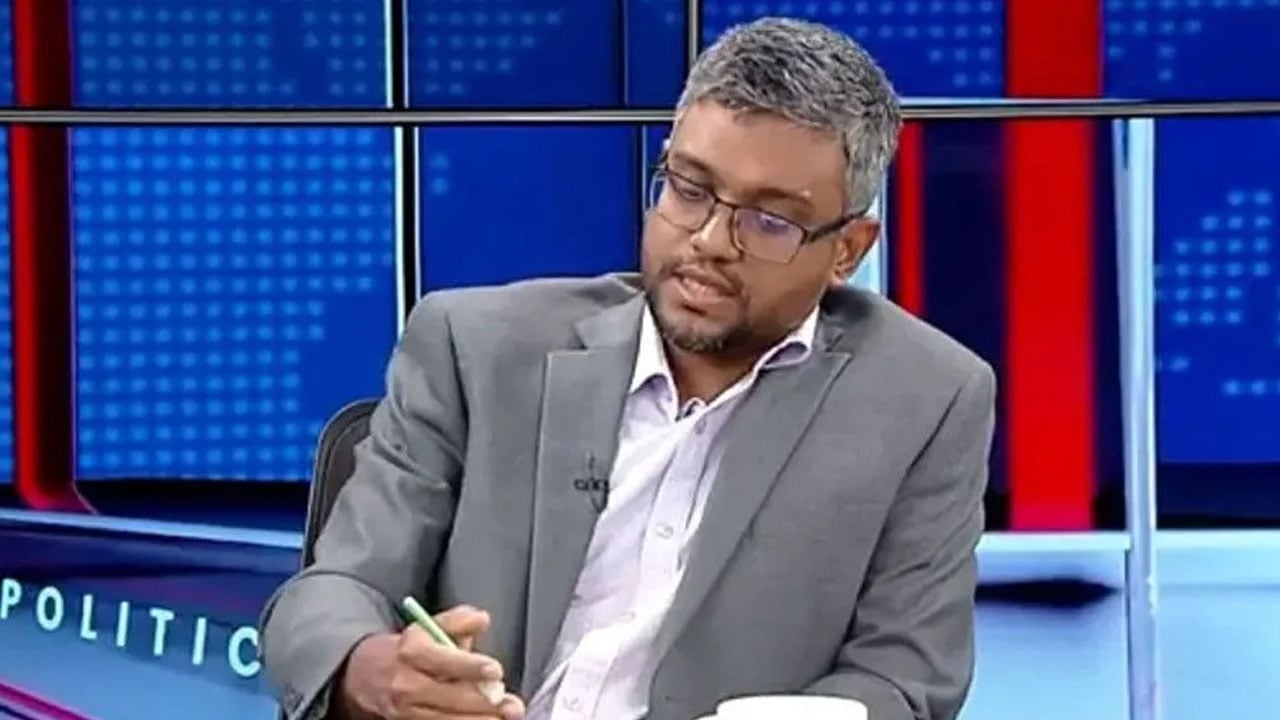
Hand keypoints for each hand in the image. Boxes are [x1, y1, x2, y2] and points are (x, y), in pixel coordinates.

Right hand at [336, 605, 524, 719]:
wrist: (366, 676)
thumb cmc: (409, 651)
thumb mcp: (427, 627)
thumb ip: (458, 620)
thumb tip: (482, 619)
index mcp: (411, 652)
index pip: (443, 660)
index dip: (471, 666)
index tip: (496, 670)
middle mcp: (406, 684)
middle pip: (450, 696)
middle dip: (485, 702)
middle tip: (511, 704)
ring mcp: (407, 710)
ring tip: (505, 717)